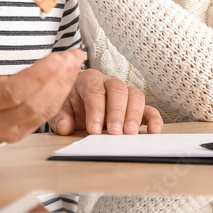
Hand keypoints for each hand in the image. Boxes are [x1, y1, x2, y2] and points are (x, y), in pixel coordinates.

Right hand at [0, 47, 84, 143]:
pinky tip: (68, 76)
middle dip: (57, 79)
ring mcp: (9, 131)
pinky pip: (44, 115)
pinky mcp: (20, 133)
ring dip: (63, 86)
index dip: (37, 77)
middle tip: (73, 56)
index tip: (57, 58)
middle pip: (33, 104)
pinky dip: (60, 95)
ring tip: (76, 61)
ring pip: (43, 111)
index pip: (12, 92)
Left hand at [49, 69, 163, 135]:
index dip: (95, 110)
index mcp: (89, 80)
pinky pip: (148, 108)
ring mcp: (125, 93)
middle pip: (118, 90)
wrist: (77, 104)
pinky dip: (153, 119)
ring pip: (135, 95)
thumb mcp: (59, 110)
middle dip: (116, 112)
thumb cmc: (70, 105)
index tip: (93, 129)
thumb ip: (60, 118)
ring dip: (134, 115)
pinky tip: (153, 131)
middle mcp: (108, 82)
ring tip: (130, 133)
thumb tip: (65, 127)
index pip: (94, 91)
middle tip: (114, 132)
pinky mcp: (136, 106)